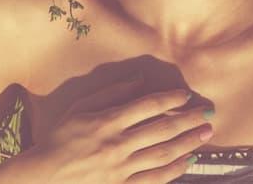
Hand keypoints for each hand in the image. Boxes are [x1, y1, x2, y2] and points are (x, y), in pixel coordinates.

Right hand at [29, 76, 212, 183]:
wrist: (44, 177)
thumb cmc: (61, 138)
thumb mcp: (80, 108)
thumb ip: (111, 92)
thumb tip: (139, 79)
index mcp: (107, 121)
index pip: (147, 106)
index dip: (170, 98)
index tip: (186, 95)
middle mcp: (117, 144)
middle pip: (162, 128)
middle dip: (189, 119)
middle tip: (208, 113)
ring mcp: (120, 168)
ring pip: (163, 153)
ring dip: (188, 142)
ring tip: (206, 133)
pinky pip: (155, 178)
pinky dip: (175, 169)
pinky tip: (189, 160)